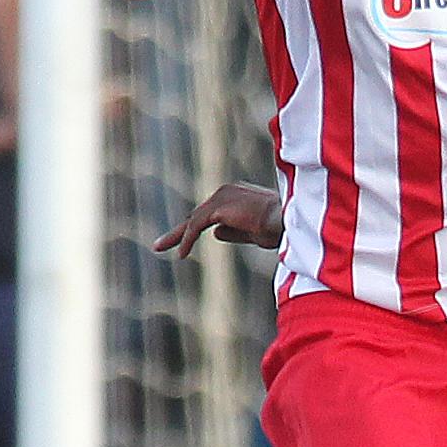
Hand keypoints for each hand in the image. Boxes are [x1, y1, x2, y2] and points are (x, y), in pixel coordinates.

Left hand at [156, 181, 284, 258]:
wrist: (288, 222)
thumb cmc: (279, 228)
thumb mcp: (252, 232)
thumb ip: (233, 232)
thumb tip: (215, 233)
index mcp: (234, 194)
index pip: (208, 213)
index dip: (193, 229)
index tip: (180, 243)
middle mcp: (225, 191)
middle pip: (196, 215)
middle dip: (178, 232)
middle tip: (158, 245)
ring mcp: (221, 197)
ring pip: (194, 220)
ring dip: (178, 237)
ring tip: (160, 248)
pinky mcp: (218, 208)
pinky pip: (196, 226)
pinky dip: (187, 240)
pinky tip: (181, 254)